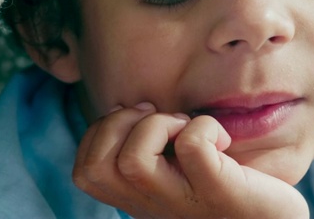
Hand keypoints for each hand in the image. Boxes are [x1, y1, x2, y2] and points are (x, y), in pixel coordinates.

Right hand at [72, 102, 309, 217]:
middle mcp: (153, 207)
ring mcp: (184, 202)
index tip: (138, 121)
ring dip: (157, 124)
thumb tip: (129, 107)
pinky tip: (221, 139)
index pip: (84, 172)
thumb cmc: (229, 193)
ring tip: (186, 127)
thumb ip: (151, 153)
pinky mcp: (220, 192)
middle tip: (161, 121)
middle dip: (119, 124)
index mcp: (140, 201)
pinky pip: (192, 147)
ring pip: (133, 160)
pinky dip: (203, 126)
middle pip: (95, 167)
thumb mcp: (178, 175)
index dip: (100, 133)